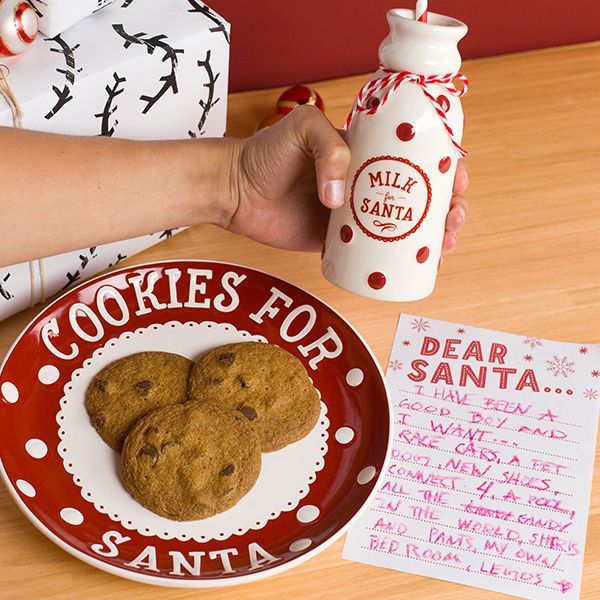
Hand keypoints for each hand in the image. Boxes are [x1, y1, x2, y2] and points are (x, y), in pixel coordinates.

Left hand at [224, 105, 468, 253]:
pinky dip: (395, 261)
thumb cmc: (265, 153)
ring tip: (441, 247)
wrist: (234, 190)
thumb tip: (341, 199)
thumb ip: (328, 147)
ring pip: (402, 227)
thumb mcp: (300, 129)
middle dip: (447, 209)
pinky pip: (372, 252)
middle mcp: (365, 184)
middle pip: (418, 197)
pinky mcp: (337, 241)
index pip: (416, 158)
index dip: (445, 171)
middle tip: (451, 223)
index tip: (458, 185)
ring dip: (429, 238)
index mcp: (366, 153)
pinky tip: (412, 267)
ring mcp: (353, 215)